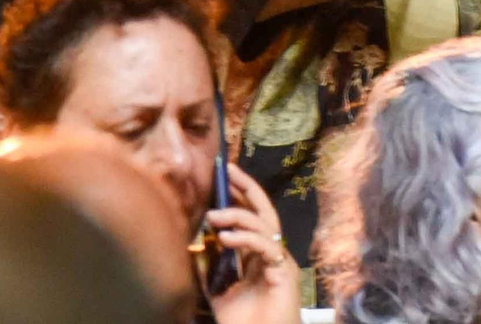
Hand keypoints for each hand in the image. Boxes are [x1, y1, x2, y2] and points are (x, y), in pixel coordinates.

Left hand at [206, 163, 301, 323]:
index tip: (224, 175)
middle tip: (228, 172)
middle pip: (264, 211)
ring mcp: (280, 261)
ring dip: (237, 216)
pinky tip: (224, 239)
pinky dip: (245, 239)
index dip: (241, 194)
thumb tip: (196, 244)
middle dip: (247, 189)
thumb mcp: (219, 292)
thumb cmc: (245, 322)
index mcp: (259, 255)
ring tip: (212, 216)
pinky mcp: (284, 273)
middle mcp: (273, 253)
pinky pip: (266, 247)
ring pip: (264, 225)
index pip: (252, 216)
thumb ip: (210, 269)